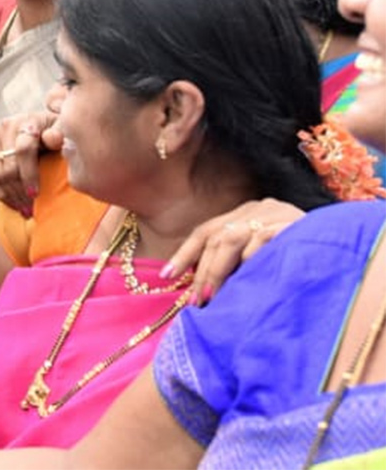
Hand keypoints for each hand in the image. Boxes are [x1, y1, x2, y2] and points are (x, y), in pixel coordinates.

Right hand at [0, 110, 59, 216]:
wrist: (38, 123)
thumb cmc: (56, 131)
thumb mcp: (63, 130)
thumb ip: (60, 135)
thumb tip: (53, 139)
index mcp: (27, 122)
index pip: (23, 150)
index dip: (28, 174)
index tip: (35, 195)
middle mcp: (6, 126)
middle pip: (7, 166)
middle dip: (20, 191)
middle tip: (32, 210)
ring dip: (11, 195)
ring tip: (25, 210)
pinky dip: (2, 192)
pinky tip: (15, 203)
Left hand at [161, 198, 302, 305]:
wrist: (343, 244)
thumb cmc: (296, 257)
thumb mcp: (261, 256)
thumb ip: (234, 264)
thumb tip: (197, 290)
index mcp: (245, 212)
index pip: (206, 231)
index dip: (185, 254)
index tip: (166, 277)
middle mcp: (257, 207)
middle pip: (216, 237)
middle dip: (201, 271)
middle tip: (194, 301)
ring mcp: (275, 213)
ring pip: (232, 240)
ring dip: (217, 272)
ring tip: (210, 298)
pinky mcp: (291, 223)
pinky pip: (261, 241)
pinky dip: (249, 261)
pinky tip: (244, 280)